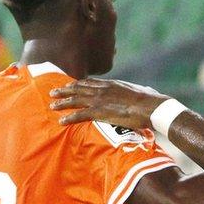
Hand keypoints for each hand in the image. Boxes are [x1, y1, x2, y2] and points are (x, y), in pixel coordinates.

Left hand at [49, 78, 169, 128]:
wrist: (150, 106)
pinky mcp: (100, 111)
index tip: (70, 85)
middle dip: (65, 90)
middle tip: (54, 92)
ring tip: (52, 105)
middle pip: (79, 88)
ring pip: (76, 100)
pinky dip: (70, 117)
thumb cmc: (149, 100)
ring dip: (63, 102)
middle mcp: (103, 89)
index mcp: (112, 84)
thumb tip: (140, 92)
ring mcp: (100, 99)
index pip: (91, 82)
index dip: (78, 84)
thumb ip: (133, 92)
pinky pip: (80, 114)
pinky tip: (61, 121)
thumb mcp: (138, 91)